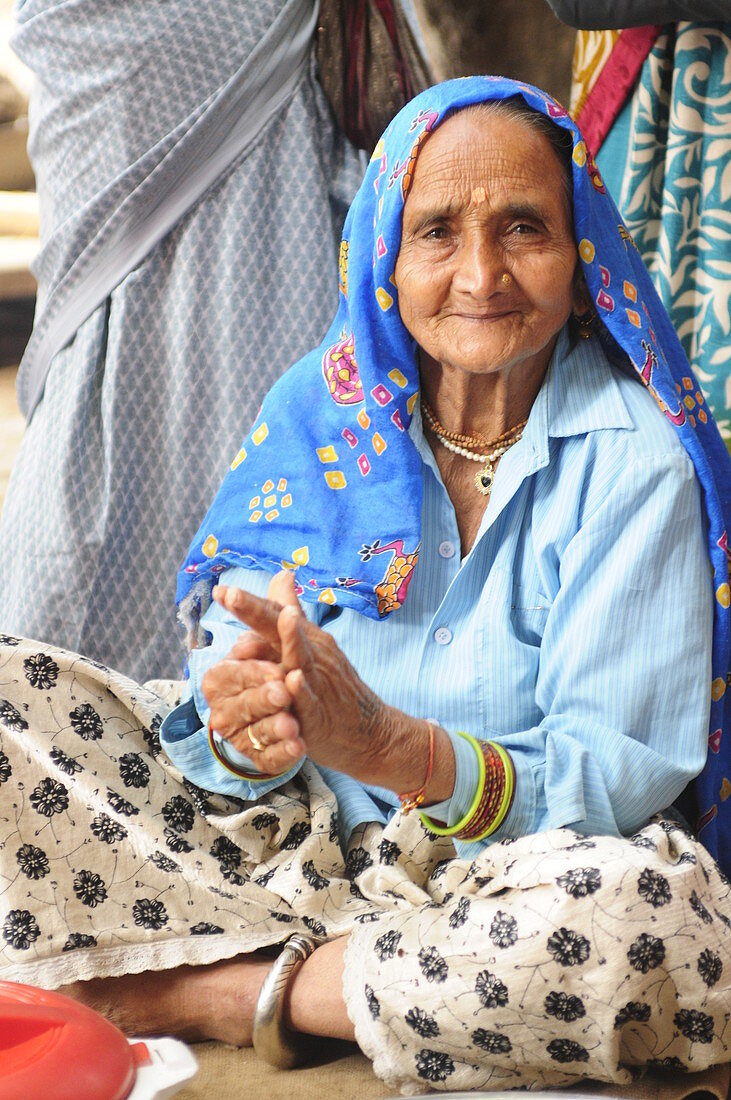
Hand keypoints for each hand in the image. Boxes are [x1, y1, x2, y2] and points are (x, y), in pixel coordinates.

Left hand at [210, 572, 394, 783]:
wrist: (367, 730)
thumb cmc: (333, 684)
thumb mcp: (313, 645)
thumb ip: (291, 611)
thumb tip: (283, 574)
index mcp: (306, 638)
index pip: (275, 613)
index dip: (250, 601)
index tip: (221, 589)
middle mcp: (313, 654)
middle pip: (282, 628)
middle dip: (257, 611)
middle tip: (232, 594)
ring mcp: (318, 682)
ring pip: (300, 658)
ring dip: (290, 639)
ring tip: (281, 619)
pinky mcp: (320, 713)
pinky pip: (310, 700)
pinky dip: (302, 689)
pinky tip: (293, 679)